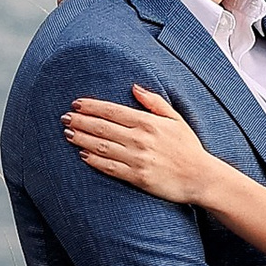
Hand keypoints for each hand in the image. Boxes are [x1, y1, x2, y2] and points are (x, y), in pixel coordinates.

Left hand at [61, 83, 222, 207]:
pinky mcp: (137, 177)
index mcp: (148, 123)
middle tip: (65, 118)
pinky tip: (83, 154)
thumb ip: (154, 102)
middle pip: (102, 127)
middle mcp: (140, 139)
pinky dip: (94, 161)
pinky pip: (110, 167)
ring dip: (82, 139)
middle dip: (80, 121)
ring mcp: (137, 159)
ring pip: (102, 147)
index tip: (77, 104)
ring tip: (69, 134)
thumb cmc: (188, 147)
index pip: (113, 111)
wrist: (201, 177)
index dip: (92, 106)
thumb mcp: (176, 119)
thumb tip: (134, 87)